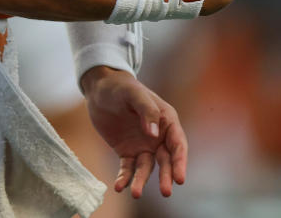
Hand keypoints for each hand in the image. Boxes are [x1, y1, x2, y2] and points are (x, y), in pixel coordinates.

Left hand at [81, 66, 187, 197]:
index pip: (177, 144)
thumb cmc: (121, 87)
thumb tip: (154, 135)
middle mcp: (158, 136)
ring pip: (146, 167)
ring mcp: (143, 145)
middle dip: (166, 176)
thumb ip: (146, 111)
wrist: (100, 89)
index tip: (180, 179)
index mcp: (166, 120)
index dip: (180, 162)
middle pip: (165, 160)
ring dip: (142, 181)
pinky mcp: (127, 151)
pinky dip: (125, 178)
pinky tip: (119, 186)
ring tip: (135, 193)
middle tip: (166, 192)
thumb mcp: (134, 93)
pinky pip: (127, 168)